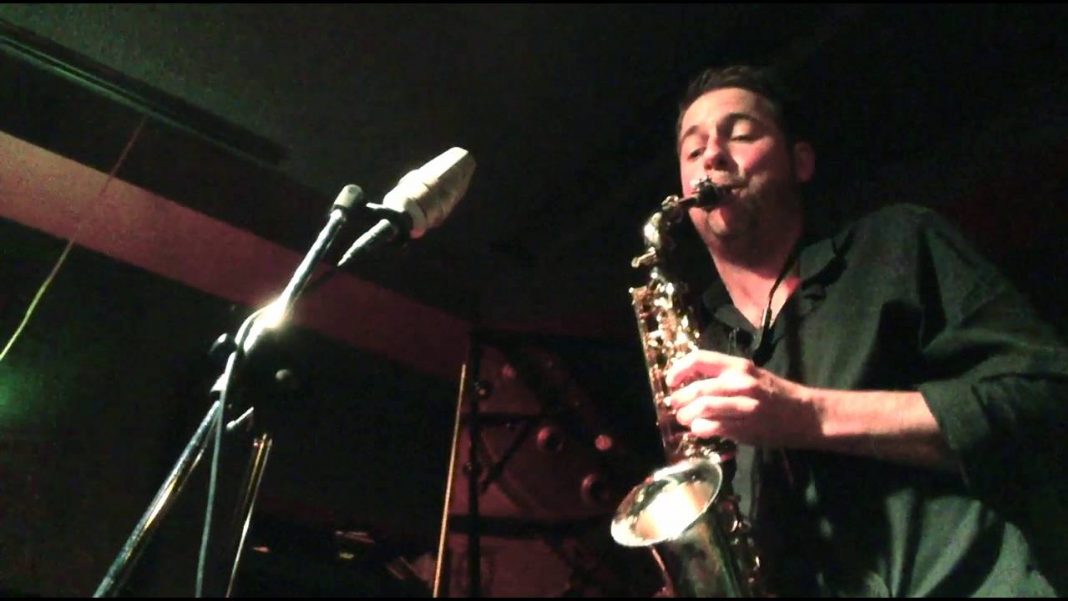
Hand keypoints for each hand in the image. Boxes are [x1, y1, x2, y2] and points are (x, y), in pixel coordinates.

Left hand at [664, 350, 817, 447]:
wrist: (805, 415)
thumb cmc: (775, 394)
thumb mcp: (751, 375)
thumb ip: (723, 377)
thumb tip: (689, 382)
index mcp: (739, 366)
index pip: (699, 359)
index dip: (678, 369)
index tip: (670, 380)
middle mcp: (740, 383)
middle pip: (697, 388)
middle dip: (679, 399)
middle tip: (675, 406)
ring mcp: (743, 406)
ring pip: (701, 408)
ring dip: (686, 416)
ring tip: (685, 419)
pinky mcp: (745, 427)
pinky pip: (712, 427)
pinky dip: (700, 429)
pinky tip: (700, 430)